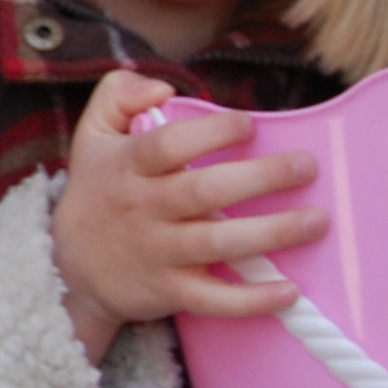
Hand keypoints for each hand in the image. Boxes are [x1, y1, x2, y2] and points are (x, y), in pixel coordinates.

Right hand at [54, 71, 324, 362]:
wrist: (69, 270)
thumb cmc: (98, 193)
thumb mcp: (91, 136)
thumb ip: (117, 93)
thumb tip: (162, 87)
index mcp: (126, 167)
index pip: (167, 145)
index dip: (211, 132)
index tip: (248, 124)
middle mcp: (141, 208)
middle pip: (203, 192)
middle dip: (259, 178)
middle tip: (306, 166)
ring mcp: (156, 252)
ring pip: (216, 243)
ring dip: (271, 233)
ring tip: (317, 220)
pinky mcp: (168, 291)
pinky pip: (212, 299)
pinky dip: (250, 300)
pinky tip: (289, 291)